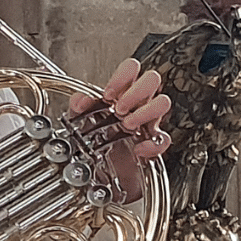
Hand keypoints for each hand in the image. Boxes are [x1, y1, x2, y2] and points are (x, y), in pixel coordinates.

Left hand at [72, 58, 171, 202]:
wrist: (98, 172)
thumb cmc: (92, 140)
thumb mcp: (77, 120)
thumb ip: (77, 106)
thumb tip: (80, 99)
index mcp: (120, 91)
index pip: (131, 68)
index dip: (122, 76)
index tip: (108, 93)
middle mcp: (136, 103)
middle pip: (152, 79)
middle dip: (136, 93)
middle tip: (120, 109)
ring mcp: (146, 122)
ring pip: (163, 102)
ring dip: (146, 112)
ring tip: (128, 125)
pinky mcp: (153, 144)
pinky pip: (163, 139)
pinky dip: (152, 144)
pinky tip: (138, 149)